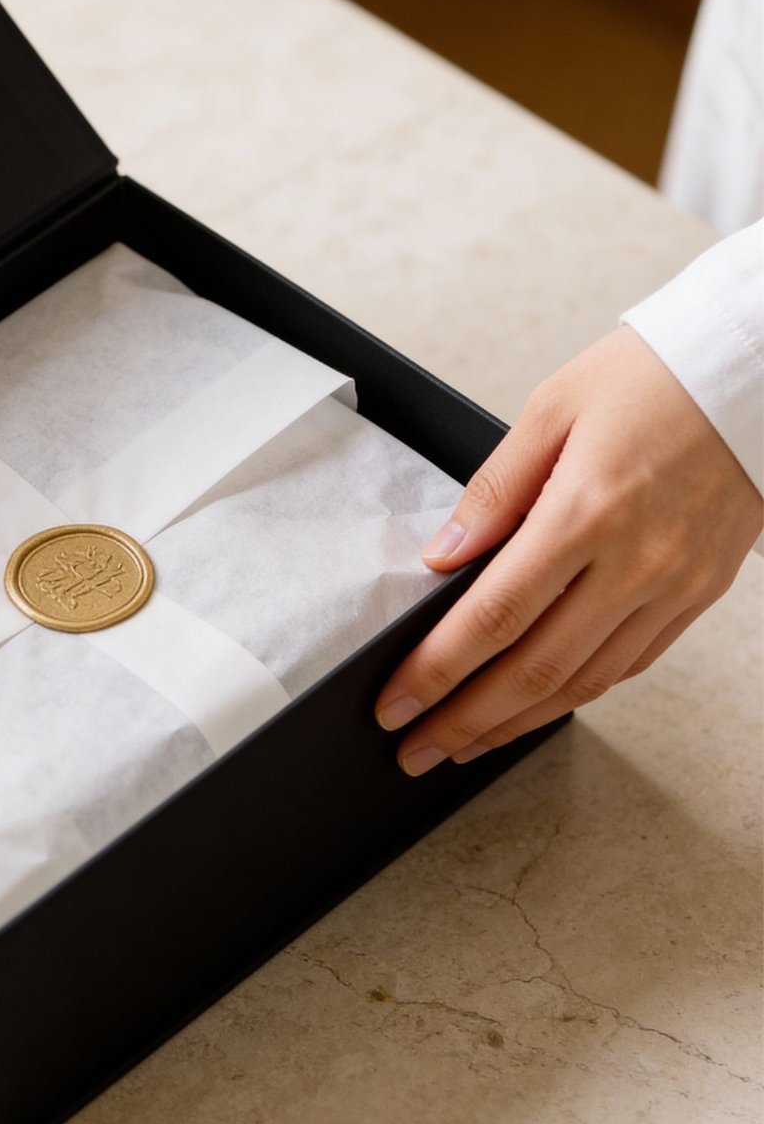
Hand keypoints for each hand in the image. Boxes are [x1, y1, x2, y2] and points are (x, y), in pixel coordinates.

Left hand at [376, 326, 760, 771]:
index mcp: (586, 512)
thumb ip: (491, 491)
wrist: (755, 374)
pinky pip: (631, 665)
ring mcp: (674, 587)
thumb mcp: (551, 409)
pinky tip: (536, 707)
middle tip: (415, 750)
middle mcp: (635, 563)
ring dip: (517, 723)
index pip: (494, 616)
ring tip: (464, 743)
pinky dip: (577, 696)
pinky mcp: (700, 594)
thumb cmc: (652, 378)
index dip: (438, 671)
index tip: (394, 703)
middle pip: (535, 669)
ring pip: (585, 683)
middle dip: (466, 719)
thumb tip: (441, 557)